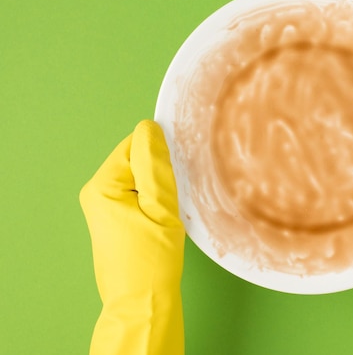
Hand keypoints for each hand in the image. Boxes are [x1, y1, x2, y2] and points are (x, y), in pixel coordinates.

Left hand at [80, 120, 184, 354]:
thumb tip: (149, 127)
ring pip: (140, 179)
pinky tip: (163, 220)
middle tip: (173, 198)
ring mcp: (103, 207)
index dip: (161, 155)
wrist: (143, 303)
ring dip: (159, 188)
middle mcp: (96, 193)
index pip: (135, 145)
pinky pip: (137, 195)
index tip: (176, 174)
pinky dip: (154, 201)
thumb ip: (154, 164)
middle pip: (136, 161)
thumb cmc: (152, 259)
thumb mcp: (160, 206)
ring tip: (168, 212)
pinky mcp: (114, 220)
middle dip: (160, 173)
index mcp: (102, 185)